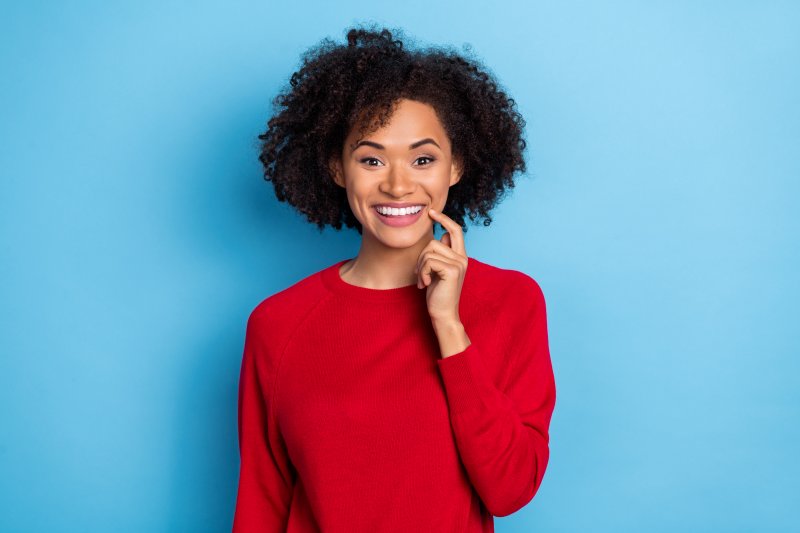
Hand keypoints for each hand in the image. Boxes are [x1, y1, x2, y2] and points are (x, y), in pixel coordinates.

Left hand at [414, 208, 467, 324]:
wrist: (443, 314)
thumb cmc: (438, 293)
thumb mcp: (438, 270)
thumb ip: (441, 254)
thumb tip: (441, 235)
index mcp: (460, 256)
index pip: (455, 230)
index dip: (444, 219)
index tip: (431, 212)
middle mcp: (462, 258)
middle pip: (435, 241)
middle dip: (421, 255)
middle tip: (420, 272)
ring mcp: (458, 264)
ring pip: (429, 251)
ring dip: (420, 267)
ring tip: (422, 281)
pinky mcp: (452, 270)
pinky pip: (428, 261)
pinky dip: (422, 273)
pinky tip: (424, 284)